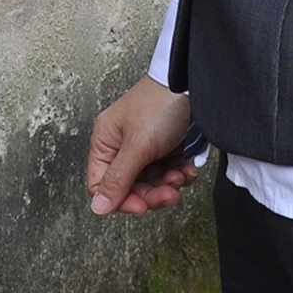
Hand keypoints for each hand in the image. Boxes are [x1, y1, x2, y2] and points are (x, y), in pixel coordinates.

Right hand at [86, 76, 198, 216]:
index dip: (121, 200)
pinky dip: (180, 174)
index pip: (102, 184)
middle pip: (130, 187)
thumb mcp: (138, 145)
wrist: (195, 85)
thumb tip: (98, 207)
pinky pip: (169, 174)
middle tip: (169, 192)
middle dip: (152, 193)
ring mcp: (145, 147)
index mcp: (106, 141)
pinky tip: (187, 168)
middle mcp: (122, 146)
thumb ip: (118, 178)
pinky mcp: (166, 148)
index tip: (142, 206)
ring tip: (180, 175)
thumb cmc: (161, 103)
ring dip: (169, 184)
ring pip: (152, 183)